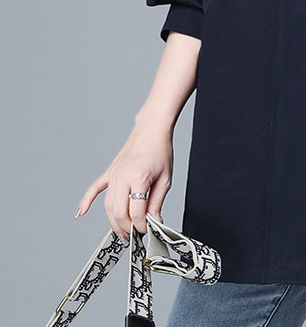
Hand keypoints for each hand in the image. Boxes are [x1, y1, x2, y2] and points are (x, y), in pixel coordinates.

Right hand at [75, 121, 173, 240]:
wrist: (151, 130)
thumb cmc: (160, 150)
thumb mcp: (165, 178)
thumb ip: (157, 201)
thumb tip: (155, 221)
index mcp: (139, 178)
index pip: (136, 211)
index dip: (142, 225)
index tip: (148, 229)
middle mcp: (122, 177)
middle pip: (118, 212)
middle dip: (127, 227)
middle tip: (135, 235)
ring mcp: (113, 175)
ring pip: (107, 206)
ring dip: (113, 222)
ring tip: (122, 233)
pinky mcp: (109, 172)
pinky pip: (94, 189)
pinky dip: (86, 202)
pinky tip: (80, 213)